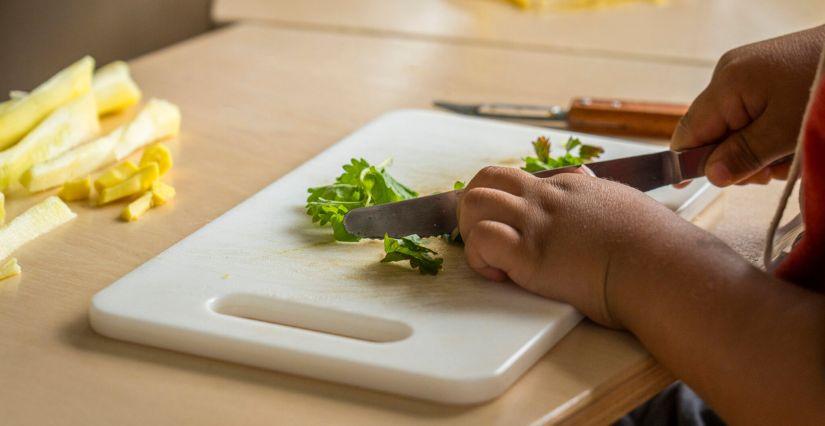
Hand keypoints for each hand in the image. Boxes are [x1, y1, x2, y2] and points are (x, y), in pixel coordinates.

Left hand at [458, 166, 685, 327]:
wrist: (665, 267)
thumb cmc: (659, 249)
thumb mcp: (631, 208)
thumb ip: (608, 202)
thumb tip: (608, 201)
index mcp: (573, 186)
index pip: (522, 180)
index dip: (510, 206)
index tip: (519, 233)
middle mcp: (548, 197)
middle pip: (488, 177)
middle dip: (476, 206)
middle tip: (488, 238)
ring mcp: (537, 221)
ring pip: (473, 201)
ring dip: (470, 230)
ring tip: (491, 258)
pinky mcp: (529, 253)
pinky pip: (480, 239)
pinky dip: (478, 259)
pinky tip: (500, 276)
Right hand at [672, 25, 824, 185]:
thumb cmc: (822, 87)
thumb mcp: (785, 131)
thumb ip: (744, 155)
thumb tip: (711, 177)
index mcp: (725, 86)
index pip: (688, 133)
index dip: (687, 164)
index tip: (688, 189)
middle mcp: (727, 76)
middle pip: (712, 133)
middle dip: (737, 158)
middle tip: (769, 172)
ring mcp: (744, 74)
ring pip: (733, 127)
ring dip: (756, 150)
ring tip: (787, 154)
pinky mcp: (762, 75)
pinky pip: (751, 114)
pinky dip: (766, 133)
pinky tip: (788, 139)